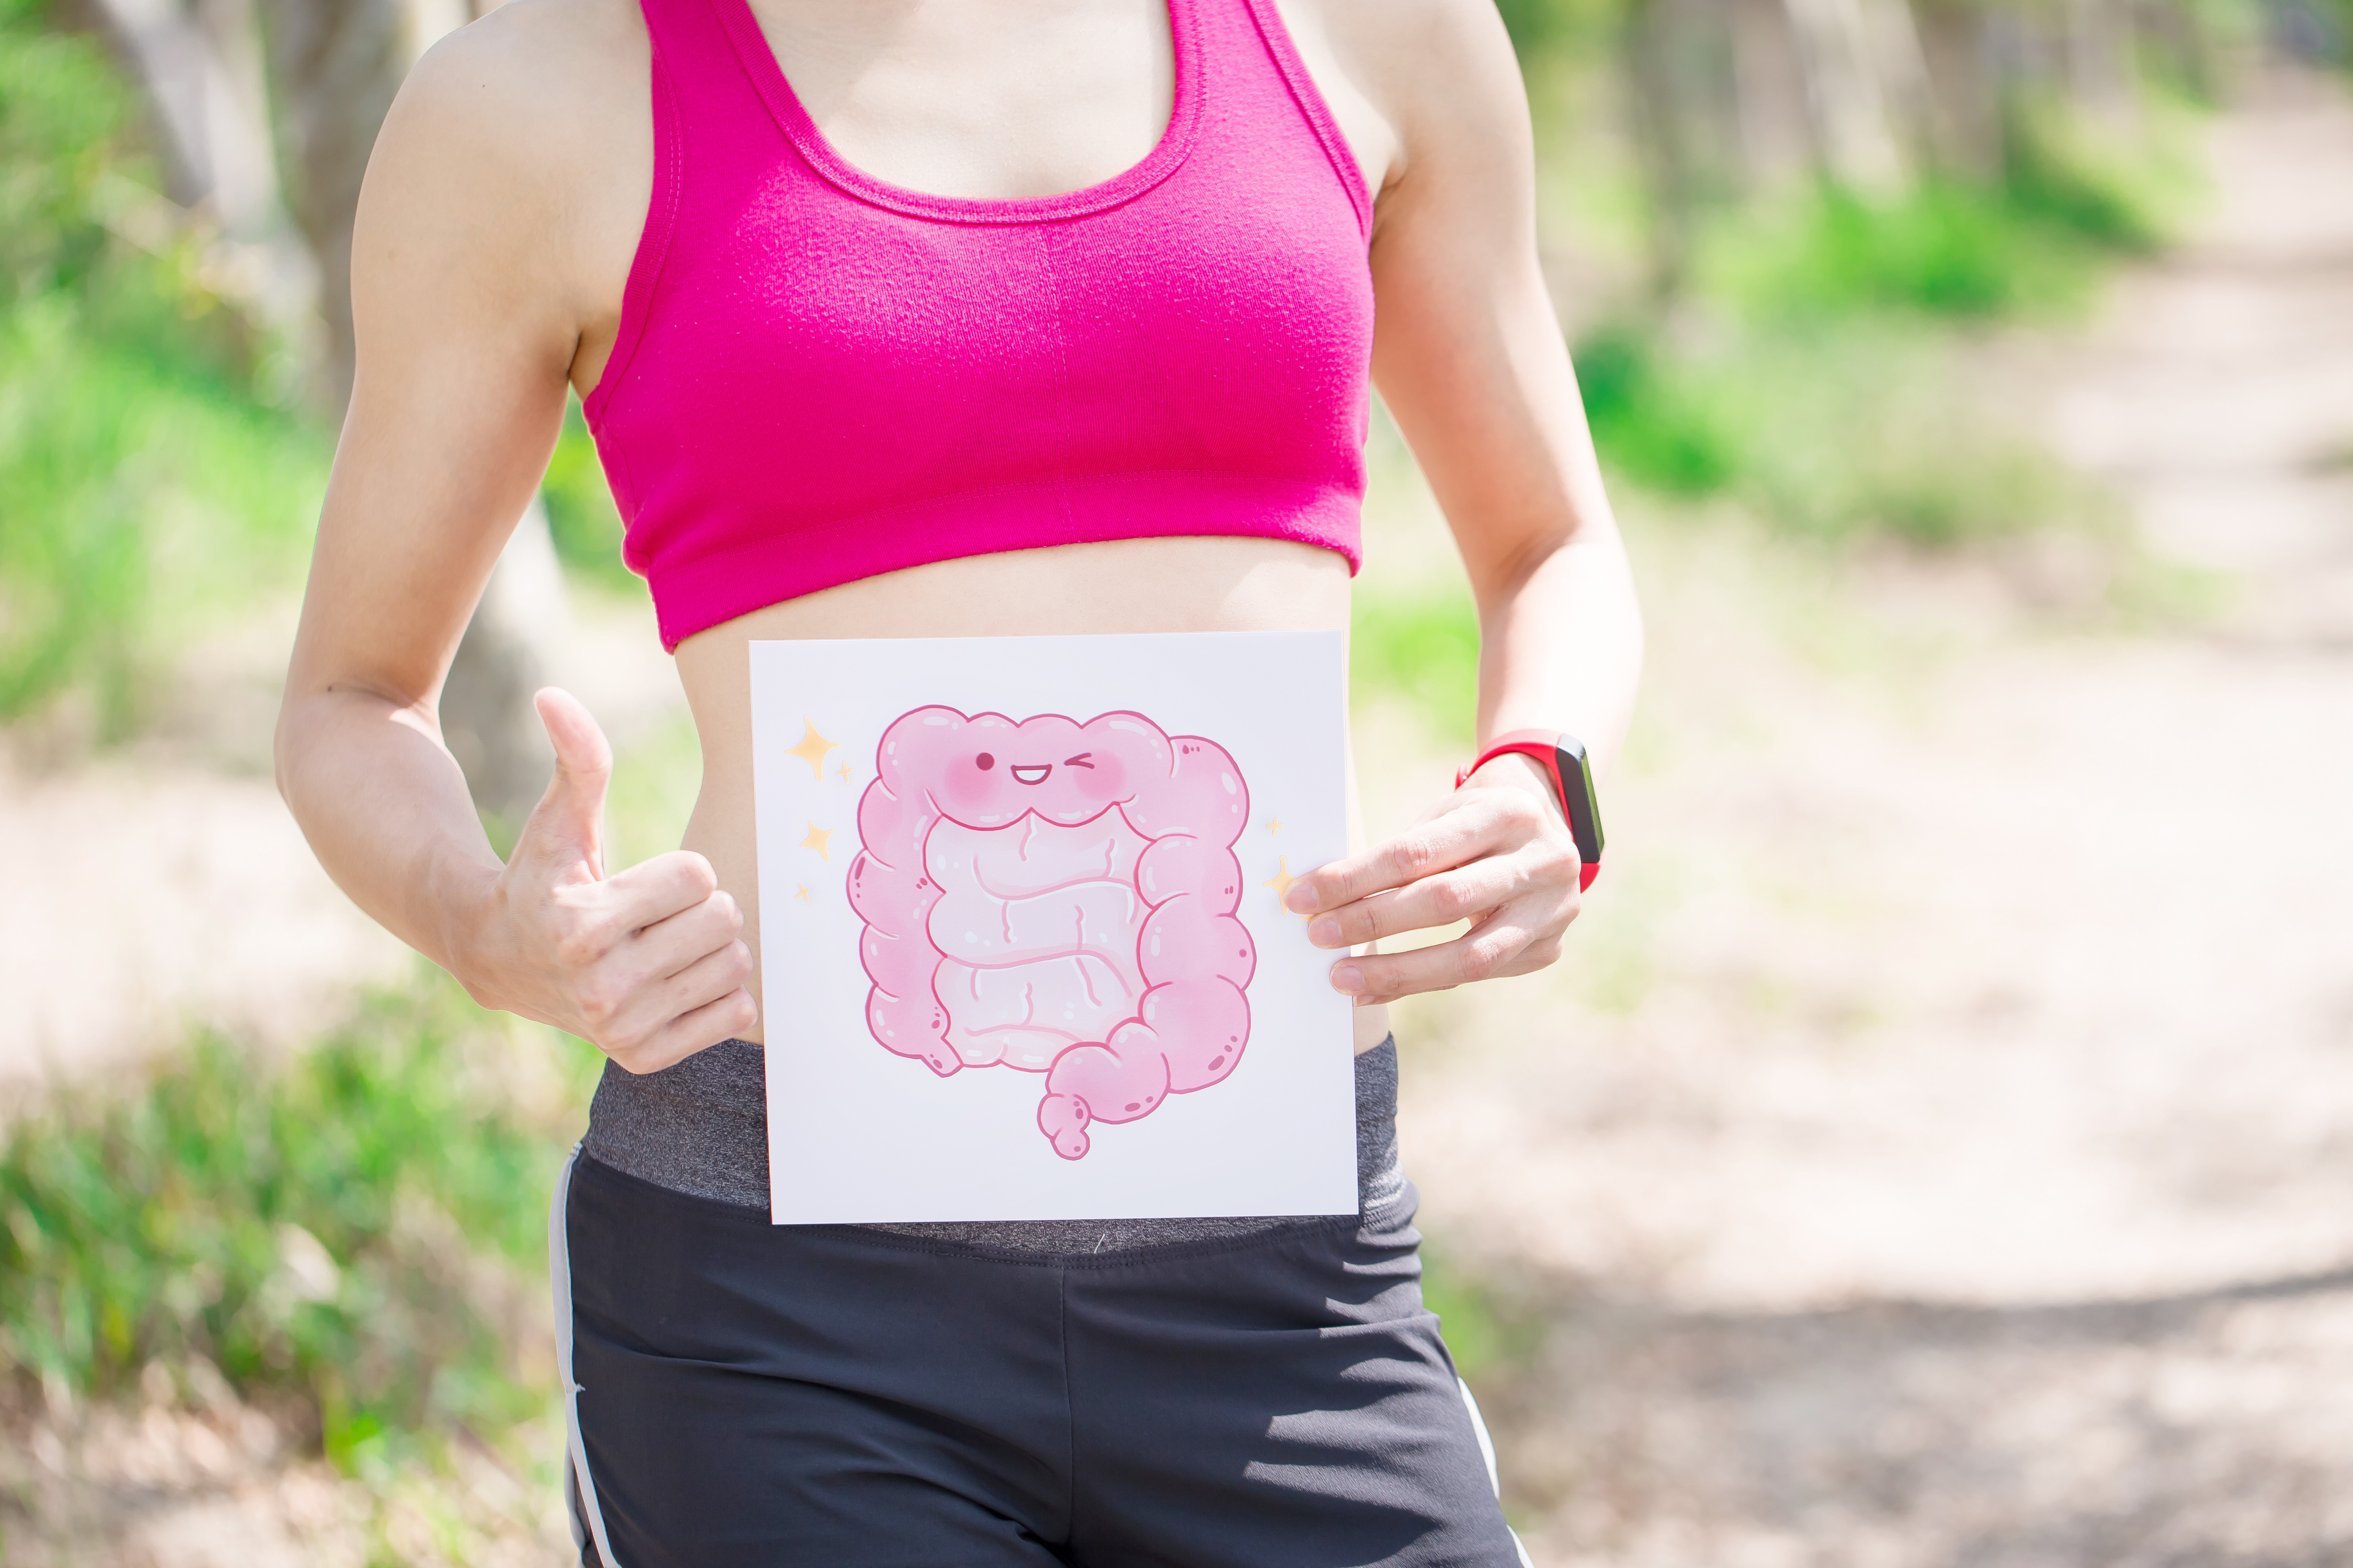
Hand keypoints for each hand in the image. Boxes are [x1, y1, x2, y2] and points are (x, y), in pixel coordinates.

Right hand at [456, 688, 756, 1071]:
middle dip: (701, 907)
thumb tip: (554, 695)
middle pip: (724, 921)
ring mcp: (623, 1029)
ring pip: (735, 966)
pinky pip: (738, 1014)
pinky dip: (721, 993)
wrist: (504, 960)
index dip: (680, 870)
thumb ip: (576, 759)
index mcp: (581, 925)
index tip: (639, 882)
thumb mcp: (559, 818)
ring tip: (664, 945)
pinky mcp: (646, 1057)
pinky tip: (675, 981)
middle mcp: (600, 986)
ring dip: (713, 948)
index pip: (699, 876)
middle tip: (657, 914)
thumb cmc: (542, 877)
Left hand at [1284, 754, 1582, 1004]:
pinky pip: (1477, 975)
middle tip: (1318, 936)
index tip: (1304, 896)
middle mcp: (1542, 861)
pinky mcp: (1550, 949)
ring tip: (1343, 979)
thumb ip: (1401, 856)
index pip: (1417, 852)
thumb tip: (1324, 900)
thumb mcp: (1447, 816)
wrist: (1551, 828)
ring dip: (1398, 971)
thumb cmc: (1476, 823)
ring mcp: (1553, 910)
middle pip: (1444, 901)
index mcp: (1507, 814)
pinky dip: (1421, 984)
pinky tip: (1378, 988)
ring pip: (1470, 956)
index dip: (1356, 878)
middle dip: (1372, 922)